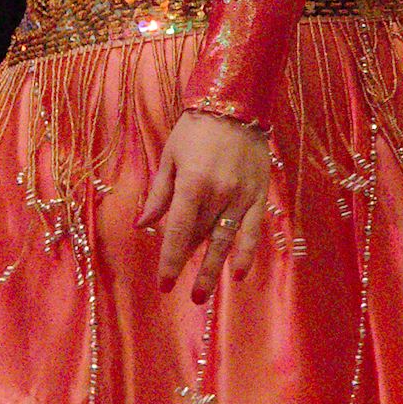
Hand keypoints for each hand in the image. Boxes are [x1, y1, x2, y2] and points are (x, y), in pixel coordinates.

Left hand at [138, 109, 272, 302]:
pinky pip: (253, 230)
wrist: (235, 106)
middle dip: (190, 266)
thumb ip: (159, 194)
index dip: (170, 260)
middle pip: (200, 238)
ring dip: (214, 269)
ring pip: (225, 240)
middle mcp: (218, 194)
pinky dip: (247, 252)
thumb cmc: (195, 129)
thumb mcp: (169, 157)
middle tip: (187, 297)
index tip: (164, 283)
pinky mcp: (259, 195)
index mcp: (192, 184)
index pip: (178, 231)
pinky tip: (240, 273)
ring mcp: (241, 197)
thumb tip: (143, 224)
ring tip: (204, 294)